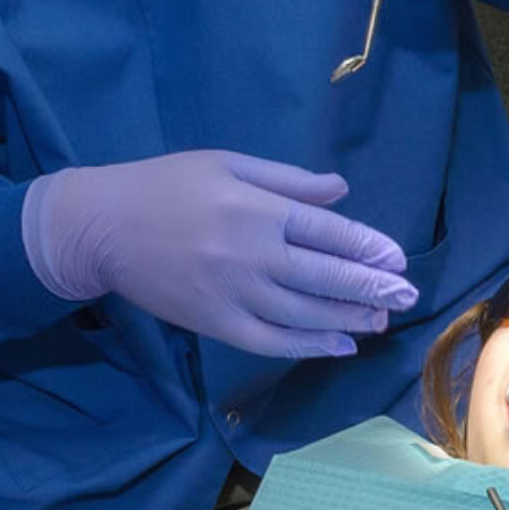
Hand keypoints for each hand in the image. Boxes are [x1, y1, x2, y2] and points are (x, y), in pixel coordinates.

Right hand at [22, 150, 417, 358]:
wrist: (102, 227)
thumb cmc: (168, 185)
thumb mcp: (228, 163)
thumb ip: (288, 180)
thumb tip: (341, 190)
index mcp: (256, 208)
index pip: (327, 231)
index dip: (366, 247)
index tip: (397, 259)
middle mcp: (250, 253)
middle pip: (324, 276)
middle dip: (371, 288)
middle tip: (407, 297)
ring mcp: (232, 293)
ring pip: (304, 313)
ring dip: (348, 319)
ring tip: (381, 321)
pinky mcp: (214, 322)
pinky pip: (270, 340)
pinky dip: (308, 345)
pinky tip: (338, 346)